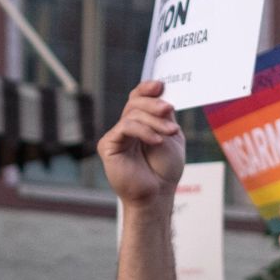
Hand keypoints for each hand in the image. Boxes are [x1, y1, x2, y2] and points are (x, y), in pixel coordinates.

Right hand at [99, 83, 185, 208]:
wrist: (157, 194)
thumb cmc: (164, 170)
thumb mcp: (171, 136)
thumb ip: (165, 116)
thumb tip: (162, 93)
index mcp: (139, 123)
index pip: (137, 98)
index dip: (146, 88)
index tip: (160, 85)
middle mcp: (125, 128)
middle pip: (134, 103)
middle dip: (154, 104)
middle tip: (169, 108)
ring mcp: (116, 136)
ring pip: (131, 114)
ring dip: (155, 121)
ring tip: (170, 132)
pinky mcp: (108, 146)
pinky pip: (124, 128)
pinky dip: (143, 131)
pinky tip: (157, 140)